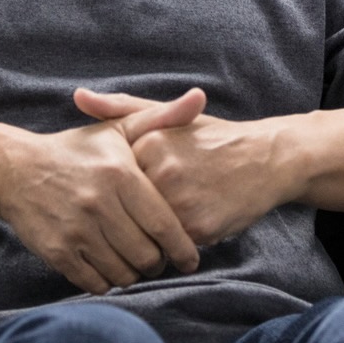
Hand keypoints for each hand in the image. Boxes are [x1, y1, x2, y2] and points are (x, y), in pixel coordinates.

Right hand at [0, 89, 204, 294]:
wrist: (15, 168)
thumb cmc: (77, 151)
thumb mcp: (119, 128)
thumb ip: (163, 117)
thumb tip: (200, 97)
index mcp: (120, 174)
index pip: (165, 225)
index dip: (183, 249)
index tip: (190, 258)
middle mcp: (99, 203)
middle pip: (147, 255)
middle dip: (158, 263)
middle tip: (158, 258)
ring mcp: (76, 229)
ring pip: (123, 273)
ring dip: (133, 274)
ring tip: (133, 262)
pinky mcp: (57, 251)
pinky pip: (95, 283)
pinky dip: (106, 280)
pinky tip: (107, 266)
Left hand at [73, 88, 295, 245]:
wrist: (265, 159)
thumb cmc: (210, 139)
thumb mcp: (168, 117)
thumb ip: (120, 108)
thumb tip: (78, 96)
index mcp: (150, 142)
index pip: (116, 179)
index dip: (125, 187)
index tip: (137, 184)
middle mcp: (162, 171)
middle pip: (129, 207)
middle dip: (135, 213)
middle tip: (155, 205)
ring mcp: (181, 201)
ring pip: (147, 231)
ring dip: (153, 232)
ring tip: (172, 215)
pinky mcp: (198, 227)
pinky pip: (172, 246)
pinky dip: (177, 241)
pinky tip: (192, 223)